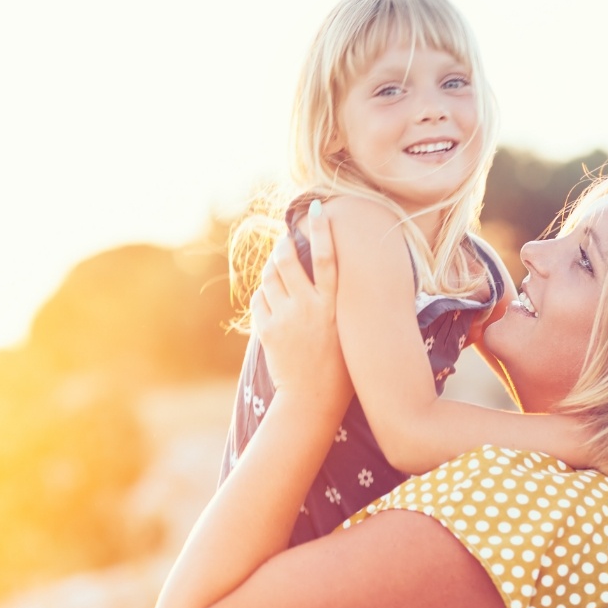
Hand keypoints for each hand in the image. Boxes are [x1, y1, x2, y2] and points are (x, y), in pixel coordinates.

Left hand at [251, 201, 347, 401]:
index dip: (322, 230)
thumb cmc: (339, 366)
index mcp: (333, 306)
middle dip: (283, 245)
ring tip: (278, 267)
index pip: (329, 258)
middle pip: (288, 261)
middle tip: (285, 239)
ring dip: (273, 269)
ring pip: (270, 277)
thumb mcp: (348, 330)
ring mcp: (286, 318)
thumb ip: (338, 302)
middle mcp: (309, 307)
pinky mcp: (268, 330)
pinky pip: (260, 299)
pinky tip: (272, 298)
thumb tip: (336, 277)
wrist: (313, 399)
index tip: (318, 208)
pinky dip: (264, 294)